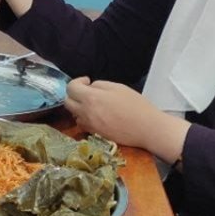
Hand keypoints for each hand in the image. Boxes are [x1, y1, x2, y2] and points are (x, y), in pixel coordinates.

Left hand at [64, 77, 189, 162]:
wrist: (147, 128)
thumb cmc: (136, 106)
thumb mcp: (118, 87)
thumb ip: (99, 85)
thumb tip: (90, 87)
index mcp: (91, 98)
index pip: (70, 88)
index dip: (77, 82)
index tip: (87, 81)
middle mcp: (86, 113)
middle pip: (67, 102)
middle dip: (75, 94)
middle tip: (88, 92)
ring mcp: (89, 125)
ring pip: (74, 114)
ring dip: (79, 107)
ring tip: (94, 104)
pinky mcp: (95, 134)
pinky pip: (83, 124)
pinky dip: (86, 118)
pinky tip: (98, 115)